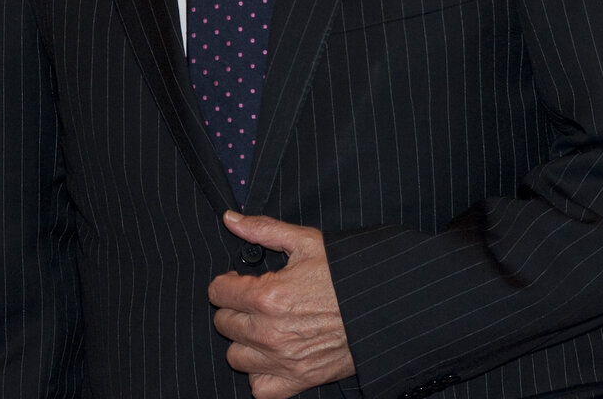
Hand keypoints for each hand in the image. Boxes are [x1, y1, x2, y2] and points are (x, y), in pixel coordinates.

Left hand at [208, 210, 354, 398]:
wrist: (385, 306)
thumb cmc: (347, 273)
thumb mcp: (305, 242)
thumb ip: (262, 230)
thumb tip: (229, 219)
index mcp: (267, 296)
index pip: (217, 293)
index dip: (227, 283)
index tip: (240, 281)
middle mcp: (271, 332)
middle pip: (223, 324)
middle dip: (234, 310)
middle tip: (254, 303)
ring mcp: (285, 360)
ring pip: (236, 357)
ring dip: (244, 342)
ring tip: (261, 328)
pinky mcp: (301, 379)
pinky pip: (261, 389)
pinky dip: (261, 376)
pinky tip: (271, 357)